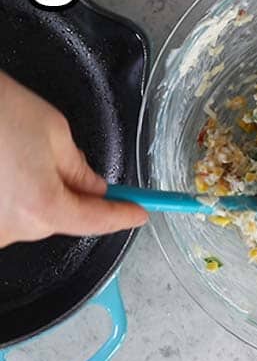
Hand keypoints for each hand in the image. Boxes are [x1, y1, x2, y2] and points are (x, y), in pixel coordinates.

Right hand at [0, 71, 146, 247]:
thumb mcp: (54, 132)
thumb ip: (79, 168)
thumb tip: (94, 188)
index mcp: (42, 206)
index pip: (95, 220)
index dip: (122, 216)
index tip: (140, 214)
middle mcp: (12, 228)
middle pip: (61, 219)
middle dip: (74, 196)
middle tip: (69, 162)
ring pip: (32, 217)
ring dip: (39, 195)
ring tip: (21, 157)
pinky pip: (8, 215)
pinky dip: (15, 197)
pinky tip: (8, 170)